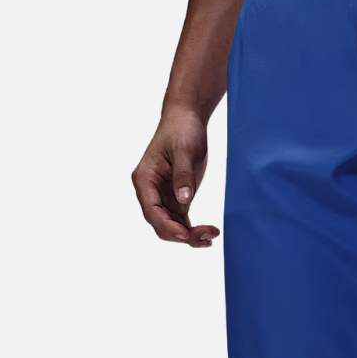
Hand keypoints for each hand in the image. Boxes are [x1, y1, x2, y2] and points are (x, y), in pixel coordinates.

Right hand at [131, 108, 219, 246]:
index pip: (151, 212)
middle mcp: (150, 192)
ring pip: (171, 226)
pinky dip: (193, 230)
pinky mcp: (177, 198)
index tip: (188, 234)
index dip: (168, 227)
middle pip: (160, 224)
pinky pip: (181, 221)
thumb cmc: (182, 130)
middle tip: (208, 237)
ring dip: (189, 236)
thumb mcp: (184, 150)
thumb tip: (184, 200)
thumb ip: (183, 175)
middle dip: (181, 235)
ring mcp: (163, 197)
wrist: (187, 120)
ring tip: (212, 236)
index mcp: (144, 180)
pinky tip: (208, 233)